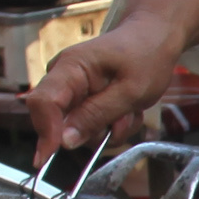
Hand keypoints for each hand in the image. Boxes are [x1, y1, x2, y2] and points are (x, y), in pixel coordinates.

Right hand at [26, 5, 187, 155]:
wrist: (155, 39)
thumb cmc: (146, 55)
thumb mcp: (130, 91)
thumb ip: (96, 115)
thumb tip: (65, 140)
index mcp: (71, 67)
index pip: (43, 102)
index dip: (45, 132)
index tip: (48, 158)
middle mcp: (63, 78)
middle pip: (56, 121)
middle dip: (91, 131)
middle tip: (121, 121)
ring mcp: (72, 90)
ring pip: (76, 129)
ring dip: (107, 130)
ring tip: (129, 113)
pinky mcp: (82, 100)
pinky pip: (88, 126)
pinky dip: (110, 126)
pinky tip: (126, 112)